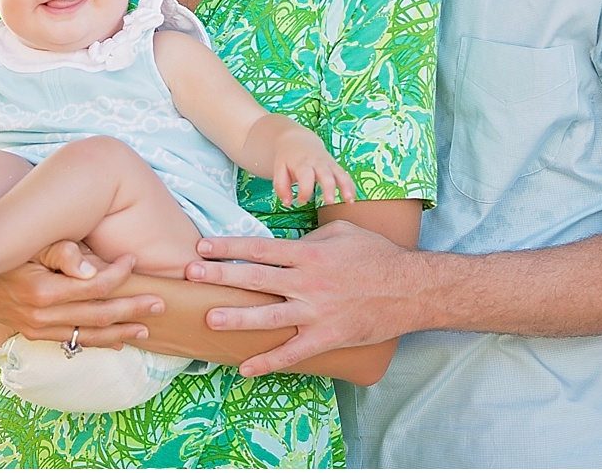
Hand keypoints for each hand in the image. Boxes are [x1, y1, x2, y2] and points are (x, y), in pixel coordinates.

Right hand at [0, 240, 165, 349]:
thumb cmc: (1, 250)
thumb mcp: (28, 243)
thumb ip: (60, 252)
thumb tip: (91, 269)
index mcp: (42, 289)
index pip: (94, 286)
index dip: (119, 275)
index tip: (134, 261)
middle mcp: (42, 315)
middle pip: (99, 314)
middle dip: (132, 308)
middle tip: (161, 301)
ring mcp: (38, 329)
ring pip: (89, 334)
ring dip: (122, 331)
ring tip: (149, 327)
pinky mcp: (35, 334)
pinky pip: (73, 342)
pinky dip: (99, 343)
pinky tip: (120, 343)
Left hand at [187, 220, 422, 376]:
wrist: (411, 289)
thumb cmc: (377, 255)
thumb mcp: (341, 233)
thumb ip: (310, 236)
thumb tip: (286, 242)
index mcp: (308, 254)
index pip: (259, 248)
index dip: (228, 247)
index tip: (202, 247)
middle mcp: (307, 282)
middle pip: (255, 278)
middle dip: (220, 276)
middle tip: (190, 274)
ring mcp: (315, 312)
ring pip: (268, 316)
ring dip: (237, 317)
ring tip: (210, 318)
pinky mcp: (326, 337)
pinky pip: (292, 352)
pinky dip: (267, 362)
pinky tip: (244, 368)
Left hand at [271, 127, 356, 206]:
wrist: (298, 140)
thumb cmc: (288, 158)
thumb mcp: (279, 169)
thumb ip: (281, 186)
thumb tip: (288, 203)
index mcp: (302, 163)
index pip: (305, 177)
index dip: (304, 191)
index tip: (301, 201)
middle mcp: (317, 162)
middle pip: (325, 174)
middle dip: (328, 188)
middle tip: (329, 202)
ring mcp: (328, 164)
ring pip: (340, 174)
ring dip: (345, 187)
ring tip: (349, 201)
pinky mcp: (335, 166)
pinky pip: (345, 175)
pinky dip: (350, 186)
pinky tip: (352, 199)